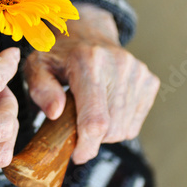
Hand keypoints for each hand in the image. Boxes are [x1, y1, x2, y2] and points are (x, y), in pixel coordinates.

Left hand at [24, 3, 159, 163]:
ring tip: (88, 115)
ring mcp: (137, 72)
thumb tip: (55, 112)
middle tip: (75, 129)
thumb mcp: (37, 67)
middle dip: (92, 140)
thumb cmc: (57, 55)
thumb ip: (41, 89)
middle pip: (111, 130)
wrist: (85, 32)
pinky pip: (135, 122)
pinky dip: (119, 125)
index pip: (95, 120)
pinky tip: (104, 109)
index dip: (87, 146)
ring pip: (125, 129)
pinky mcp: (148, 80)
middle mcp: (118, 65)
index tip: (76, 154)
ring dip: (106, 133)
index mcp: (88, 62)